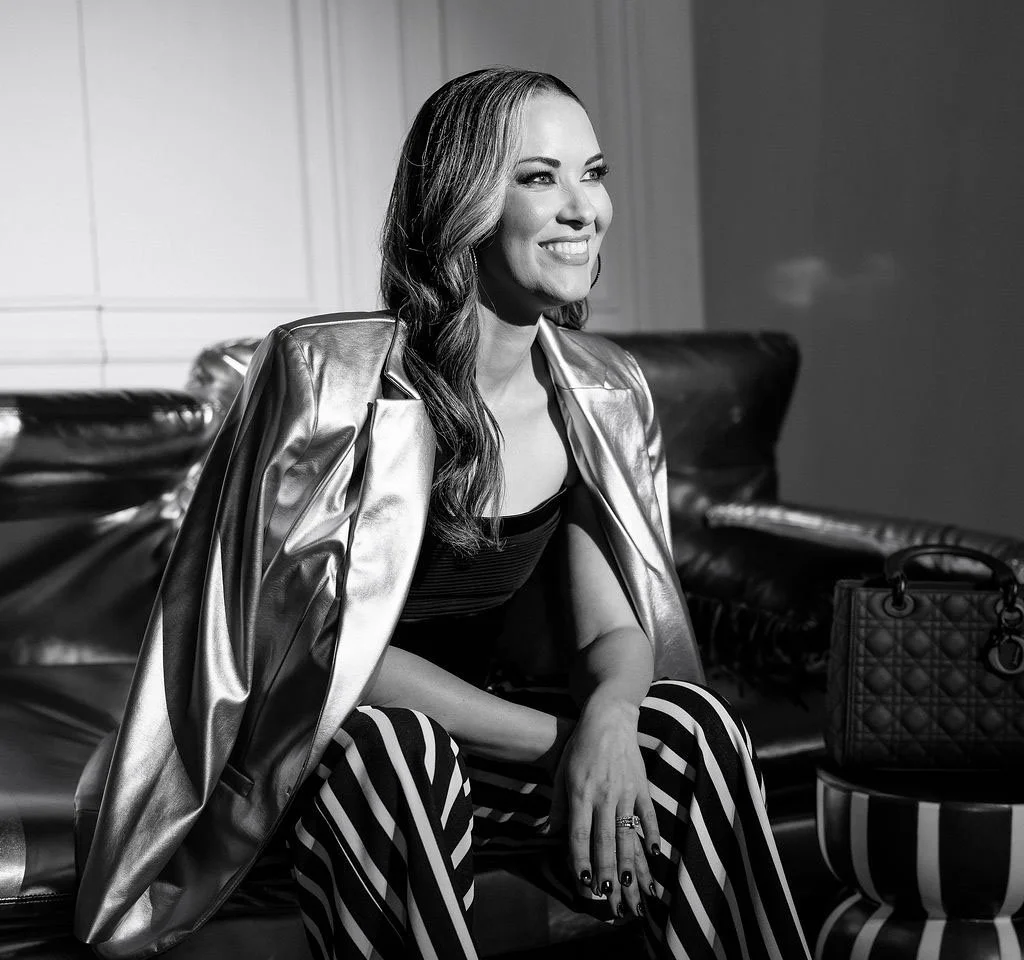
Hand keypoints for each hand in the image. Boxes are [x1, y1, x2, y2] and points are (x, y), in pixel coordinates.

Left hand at [548, 691, 660, 918]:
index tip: (584, 885)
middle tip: (609, 899)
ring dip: (630, 862)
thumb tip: (551, 835)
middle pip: (605, 840)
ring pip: (628, 833)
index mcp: (581, 792)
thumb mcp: (561, 772)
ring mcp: (626, 791)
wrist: (608, 717)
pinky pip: (649, 814)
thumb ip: (559, 806)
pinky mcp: (642, 785)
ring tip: (632, 887)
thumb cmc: (580, 745)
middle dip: (607, 873)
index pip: (579, 835)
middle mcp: (604, 795)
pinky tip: (656, 854)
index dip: (581, 861)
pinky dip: (653, 834)